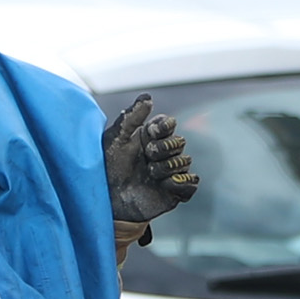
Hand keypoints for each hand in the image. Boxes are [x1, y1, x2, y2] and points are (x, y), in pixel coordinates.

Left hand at [102, 93, 197, 233]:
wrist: (108, 200)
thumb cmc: (108, 170)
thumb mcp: (115, 140)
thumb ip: (131, 118)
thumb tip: (148, 97)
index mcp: (150, 138)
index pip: (168, 124)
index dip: (163, 126)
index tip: (149, 133)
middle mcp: (162, 153)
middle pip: (179, 141)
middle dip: (164, 148)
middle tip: (147, 155)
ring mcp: (170, 172)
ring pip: (184, 161)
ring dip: (167, 167)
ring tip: (150, 174)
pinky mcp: (175, 191)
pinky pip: (191, 183)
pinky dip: (179, 182)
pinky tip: (163, 184)